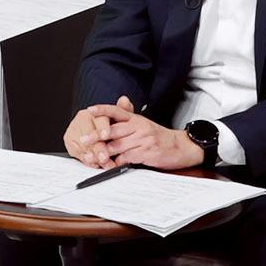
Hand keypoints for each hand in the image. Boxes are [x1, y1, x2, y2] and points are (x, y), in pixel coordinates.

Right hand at [64, 98, 123, 168]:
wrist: (97, 132)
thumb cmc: (110, 126)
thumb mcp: (120, 118)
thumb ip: (124, 110)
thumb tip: (125, 100)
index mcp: (94, 112)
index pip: (98, 118)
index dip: (102, 127)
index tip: (106, 136)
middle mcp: (82, 119)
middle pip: (89, 134)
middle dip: (98, 148)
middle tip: (105, 157)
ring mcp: (74, 130)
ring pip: (83, 145)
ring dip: (93, 156)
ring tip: (103, 164)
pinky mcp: (69, 140)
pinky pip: (77, 151)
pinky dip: (86, 159)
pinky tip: (93, 163)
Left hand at [82, 99, 202, 170]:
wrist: (182, 147)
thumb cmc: (159, 136)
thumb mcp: (144, 123)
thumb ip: (129, 115)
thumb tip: (121, 100)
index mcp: (136, 119)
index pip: (118, 111)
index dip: (103, 110)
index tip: (90, 110)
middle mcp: (139, 127)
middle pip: (113, 130)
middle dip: (96, 135)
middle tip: (84, 139)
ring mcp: (143, 140)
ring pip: (118, 146)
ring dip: (103, 152)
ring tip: (92, 156)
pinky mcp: (147, 153)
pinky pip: (127, 158)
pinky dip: (117, 162)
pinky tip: (110, 165)